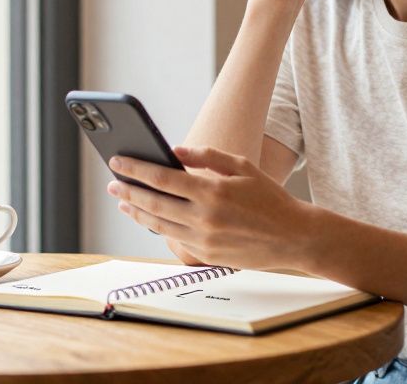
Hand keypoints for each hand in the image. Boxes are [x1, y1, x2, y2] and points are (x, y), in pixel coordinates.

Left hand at [107, 145, 314, 269]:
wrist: (294, 237)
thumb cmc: (270, 198)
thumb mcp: (242, 166)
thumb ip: (206, 156)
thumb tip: (174, 151)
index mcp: (212, 191)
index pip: (161, 178)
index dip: (135, 169)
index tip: (118, 161)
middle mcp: (204, 217)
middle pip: (153, 203)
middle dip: (128, 191)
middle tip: (113, 183)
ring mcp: (203, 239)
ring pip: (159, 224)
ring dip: (137, 211)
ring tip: (123, 200)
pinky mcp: (206, 255)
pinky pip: (174, 238)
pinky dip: (158, 226)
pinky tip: (149, 217)